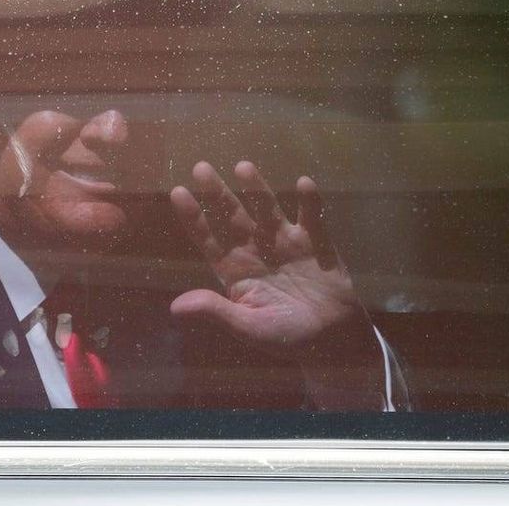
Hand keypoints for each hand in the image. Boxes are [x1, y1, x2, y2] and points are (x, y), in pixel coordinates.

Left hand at [169, 161, 383, 403]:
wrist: (333, 340)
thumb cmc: (285, 337)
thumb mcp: (248, 328)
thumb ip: (217, 312)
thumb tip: (175, 307)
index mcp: (235, 270)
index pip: (208, 239)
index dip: (193, 218)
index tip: (177, 193)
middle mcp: (257, 250)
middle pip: (233, 217)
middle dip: (217, 194)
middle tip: (201, 168)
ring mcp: (286, 243)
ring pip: (267, 210)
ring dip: (257, 189)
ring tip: (243, 167)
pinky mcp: (317, 243)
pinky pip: (312, 218)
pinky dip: (309, 202)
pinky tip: (304, 183)